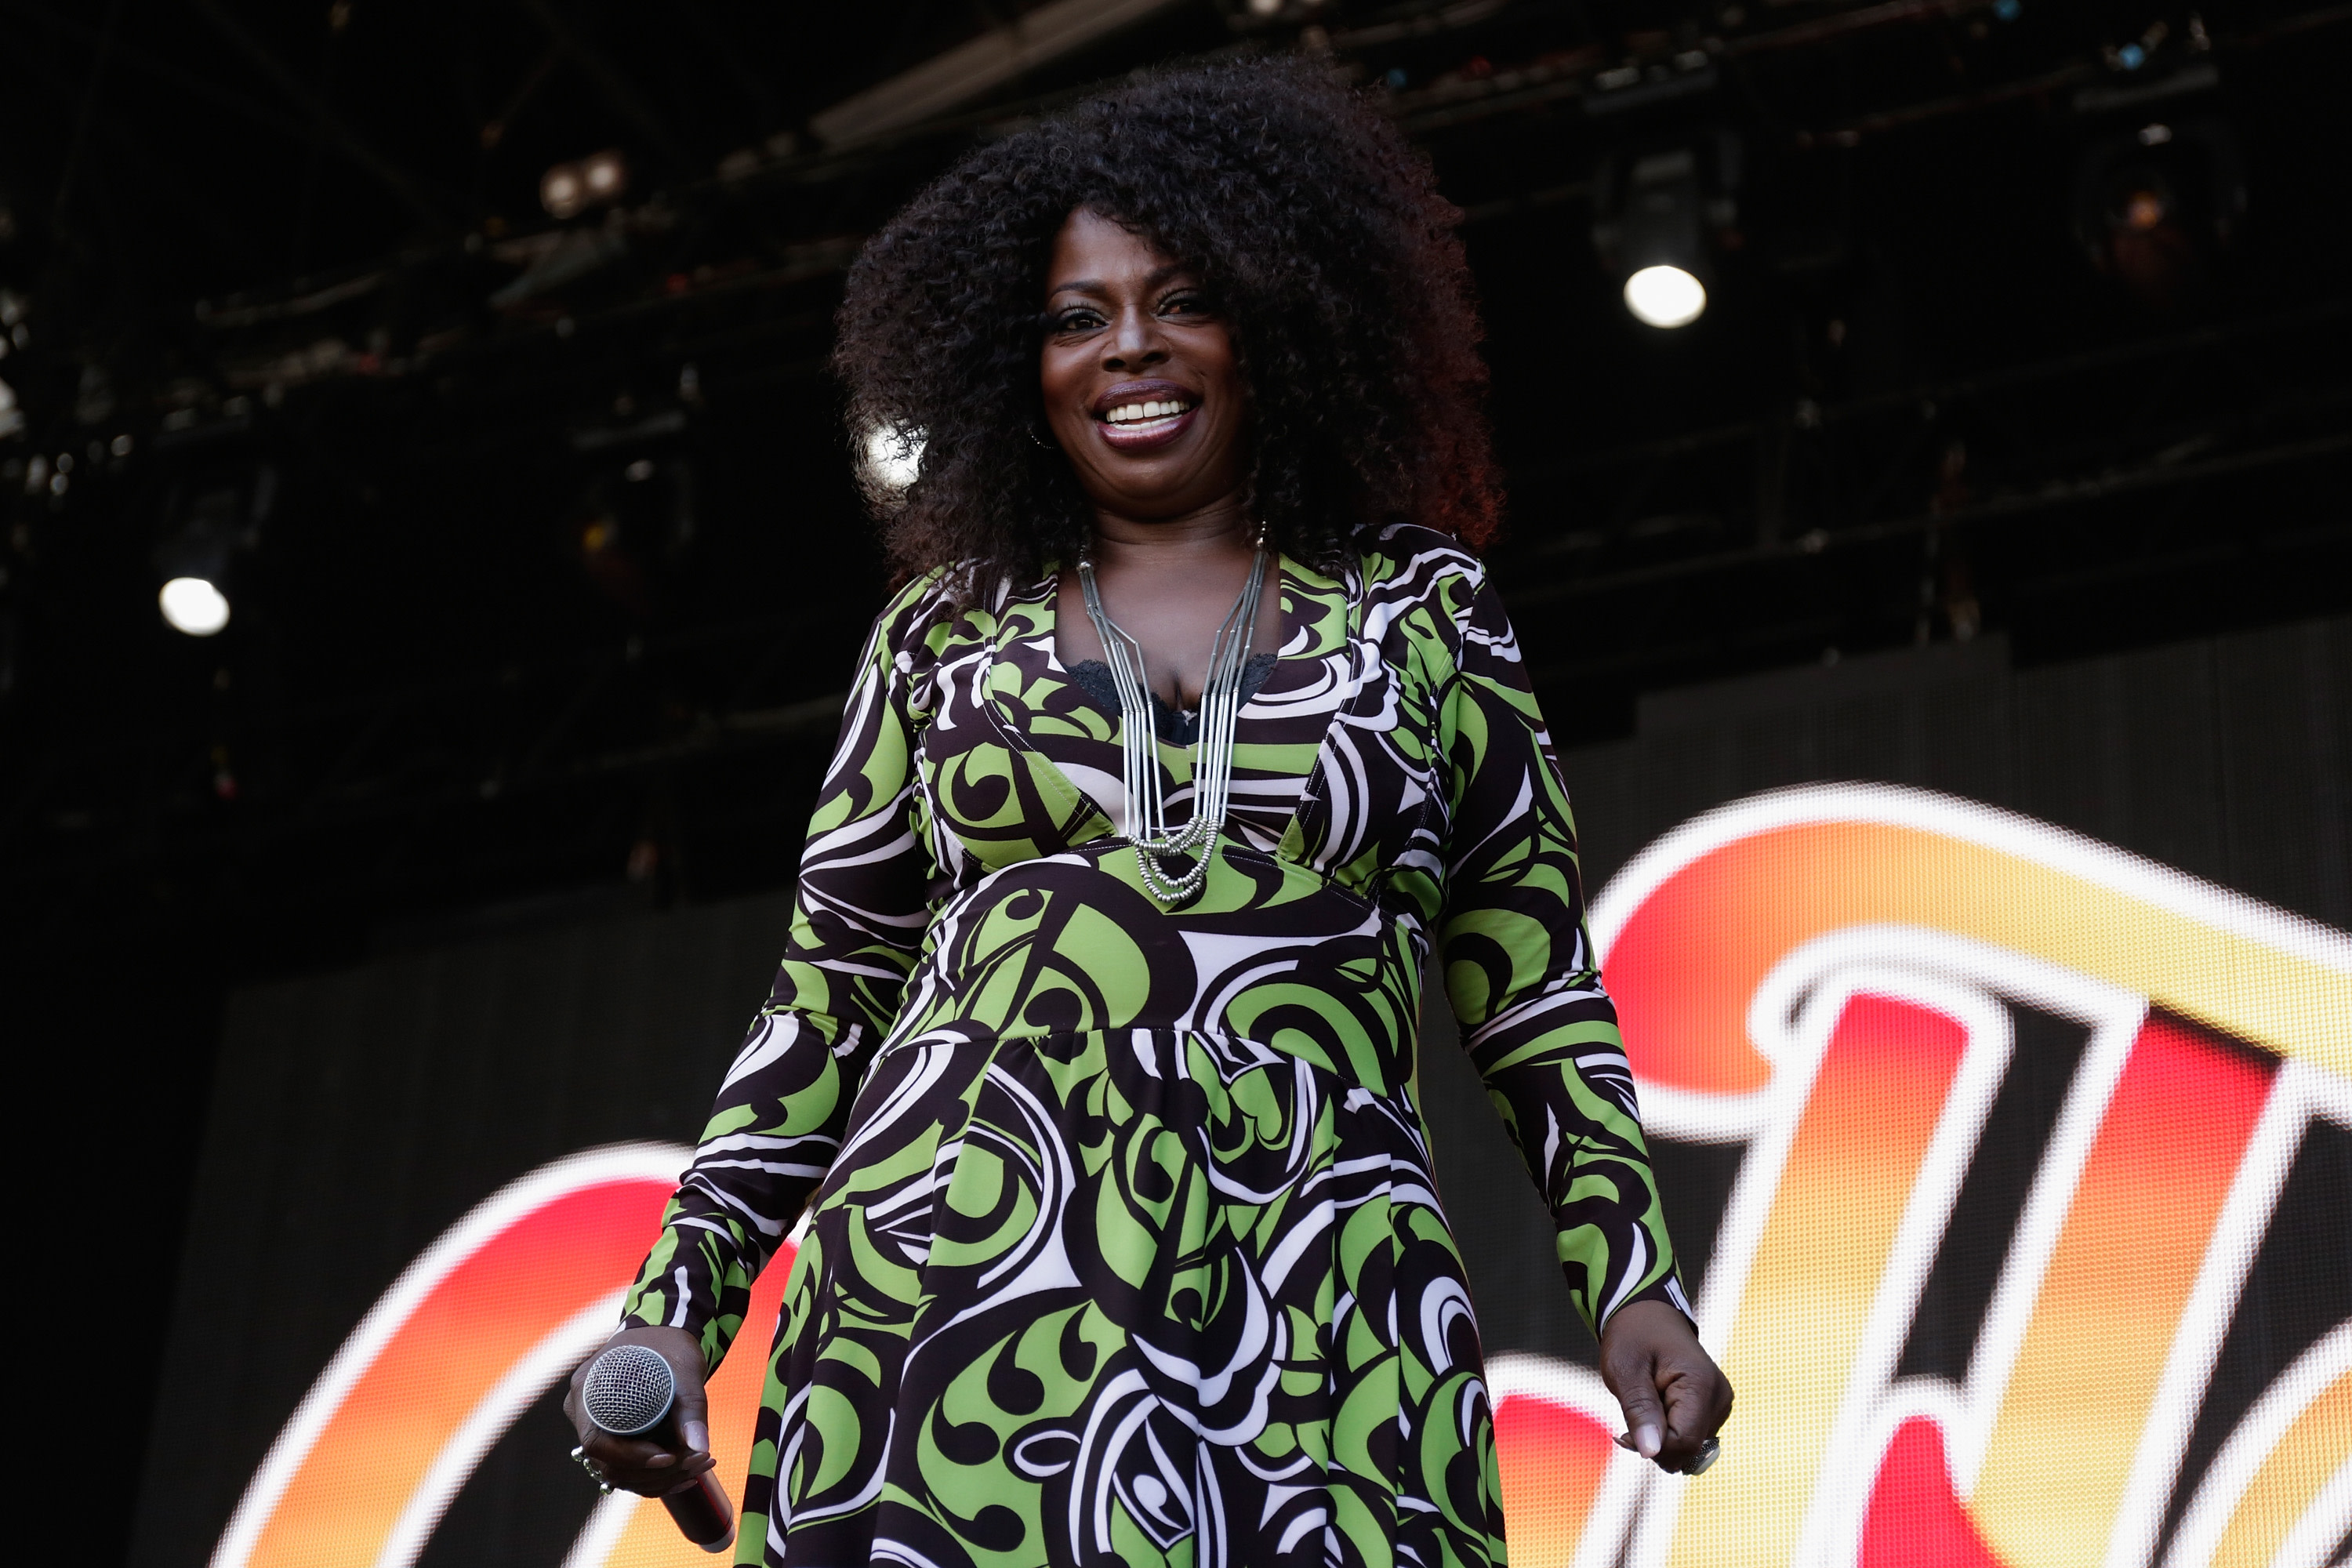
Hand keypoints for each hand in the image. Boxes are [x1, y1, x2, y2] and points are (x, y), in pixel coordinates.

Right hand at [564, 1325, 716, 1498]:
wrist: (663, 1336)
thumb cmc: (669, 1346)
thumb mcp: (684, 1371)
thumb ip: (690, 1408)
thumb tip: (700, 1446)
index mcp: (587, 1390)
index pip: (597, 1442)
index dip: (632, 1457)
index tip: (668, 1456)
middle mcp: (583, 1414)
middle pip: (610, 1463)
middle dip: (656, 1471)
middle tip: (698, 1461)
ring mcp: (596, 1428)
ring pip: (620, 1472)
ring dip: (662, 1478)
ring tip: (701, 1465)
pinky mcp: (612, 1439)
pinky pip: (628, 1468)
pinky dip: (658, 1476)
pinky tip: (688, 1473)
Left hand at [1598, 1299, 1732, 1473]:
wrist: (1647, 1316)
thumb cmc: (1633, 1337)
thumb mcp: (1625, 1370)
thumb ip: (1639, 1411)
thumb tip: (1651, 1451)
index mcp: (1701, 1384)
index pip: (1684, 1442)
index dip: (1652, 1446)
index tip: (1624, 1433)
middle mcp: (1718, 1397)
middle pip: (1688, 1449)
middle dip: (1655, 1444)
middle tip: (1629, 1420)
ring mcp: (1718, 1404)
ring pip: (1689, 1448)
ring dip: (1661, 1439)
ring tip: (1643, 1409)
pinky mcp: (1712, 1409)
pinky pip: (1691, 1438)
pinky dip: (1668, 1434)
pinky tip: (1654, 1412)